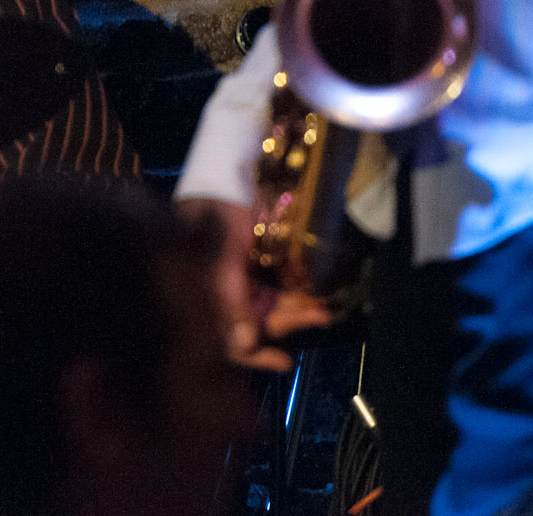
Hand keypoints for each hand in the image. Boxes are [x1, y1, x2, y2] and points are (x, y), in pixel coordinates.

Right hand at [175, 198, 334, 371]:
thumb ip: (231, 301)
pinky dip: (302, 292)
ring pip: (277, 308)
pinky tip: (316, 291)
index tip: (283, 360)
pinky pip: (285, 289)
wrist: (228, 171)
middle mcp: (227, 293)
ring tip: (324, 306)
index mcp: (208, 294)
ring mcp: (246, 280)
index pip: (228, 339)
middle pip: (259, 324)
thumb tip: (244, 344)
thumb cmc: (216, 212)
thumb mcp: (222, 257)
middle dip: (289, 322)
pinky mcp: (264, 266)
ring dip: (301, 309)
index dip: (254, 355)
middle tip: (317, 314)